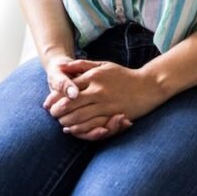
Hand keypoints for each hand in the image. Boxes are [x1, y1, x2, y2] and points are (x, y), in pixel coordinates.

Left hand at [46, 60, 166, 134]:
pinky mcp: (113, 115)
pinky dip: (80, 128)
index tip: (47, 103)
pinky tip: (73, 129)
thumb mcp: (102, 65)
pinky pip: (92, 124)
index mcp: (93, 77)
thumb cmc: (123, 75)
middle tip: (51, 114)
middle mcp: (98, 90)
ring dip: (66, 121)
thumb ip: (81, 65)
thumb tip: (61, 66)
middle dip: (57, 111)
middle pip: (70, 103)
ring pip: (79, 115)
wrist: (148, 85)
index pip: (68, 88)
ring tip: (60, 123)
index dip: (55, 97)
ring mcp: (106, 104)